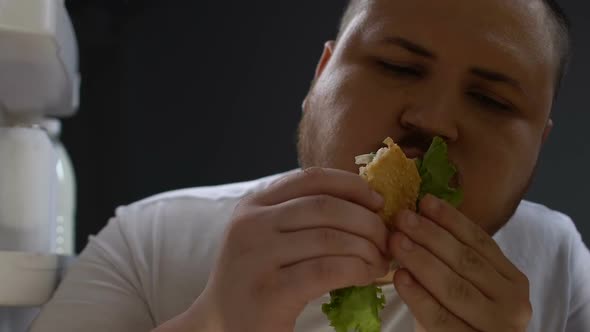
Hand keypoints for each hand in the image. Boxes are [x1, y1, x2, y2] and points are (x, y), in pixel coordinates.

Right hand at [193, 168, 389, 331]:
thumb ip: (300, 216)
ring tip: (381, 261)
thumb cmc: (256, 280)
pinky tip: (367, 276)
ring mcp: (257, 256)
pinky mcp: (269, 291)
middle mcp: (250, 224)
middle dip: (367, 221)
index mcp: (254, 205)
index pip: (310, 178)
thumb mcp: (268, 237)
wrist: (223, 325)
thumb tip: (363, 201)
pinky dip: (356, 270)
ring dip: (367, 248)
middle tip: (386, 239)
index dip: (351, 184)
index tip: (377, 201)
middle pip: (326, 206)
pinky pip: (327, 270)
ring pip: (331, 238)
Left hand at [389, 194, 531, 331]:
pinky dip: (418, 295)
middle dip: (431, 235)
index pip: (481, 242)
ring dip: (421, 259)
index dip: (452, 220)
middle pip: (466, 261)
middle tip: (403, 217)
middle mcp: (514, 303)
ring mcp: (497, 327)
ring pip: (454, 287)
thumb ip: (454, 256)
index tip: (425, 201)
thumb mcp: (466, 283)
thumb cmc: (461, 316)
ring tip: (396, 240)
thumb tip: (421, 213)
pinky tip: (400, 277)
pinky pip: (439, 316)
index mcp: (513, 280)